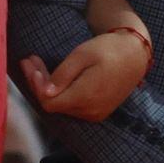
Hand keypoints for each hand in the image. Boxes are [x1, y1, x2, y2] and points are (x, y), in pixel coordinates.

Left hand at [19, 29, 149, 120]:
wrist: (135, 55)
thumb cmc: (108, 49)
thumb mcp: (82, 55)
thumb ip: (62, 75)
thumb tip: (44, 92)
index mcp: (86, 96)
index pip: (49, 101)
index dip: (35, 85)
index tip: (28, 64)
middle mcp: (90, 111)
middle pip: (54, 103)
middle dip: (38, 82)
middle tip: (29, 60)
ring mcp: (95, 113)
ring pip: (62, 105)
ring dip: (48, 86)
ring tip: (37, 64)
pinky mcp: (98, 111)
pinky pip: (73, 105)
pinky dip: (61, 92)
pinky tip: (54, 77)